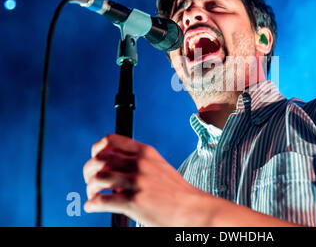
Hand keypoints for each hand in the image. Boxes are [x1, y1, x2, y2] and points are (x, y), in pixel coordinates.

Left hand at [83, 133, 207, 225]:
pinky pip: (101, 201)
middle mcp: (139, 164)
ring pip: (97, 179)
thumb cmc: (176, 192)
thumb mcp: (159, 167)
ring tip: (93, 195)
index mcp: (145, 152)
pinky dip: (91, 205)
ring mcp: (136, 182)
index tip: (95, 159)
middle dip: (88, 171)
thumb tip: (113, 169)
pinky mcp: (134, 202)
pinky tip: (93, 207)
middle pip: (99, 160)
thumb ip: (139, 163)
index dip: (97, 149)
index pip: (111, 140)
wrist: (193, 209)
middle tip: (90, 181)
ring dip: (89, 189)